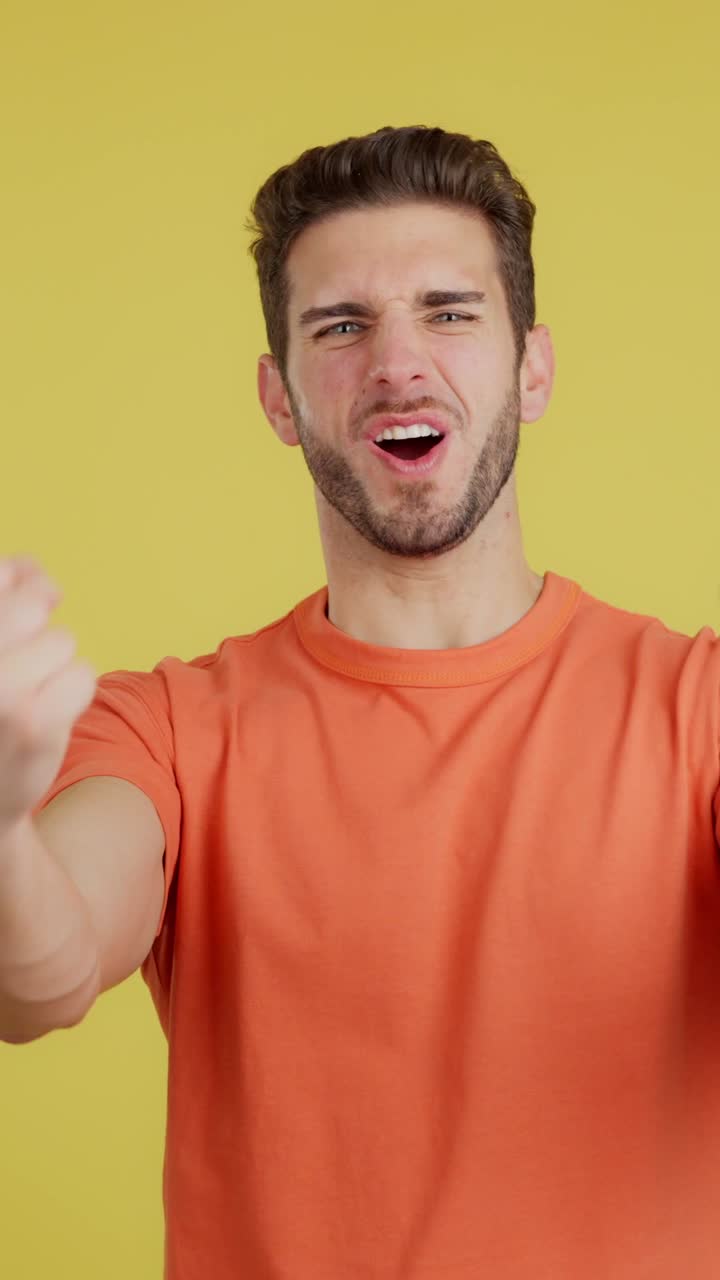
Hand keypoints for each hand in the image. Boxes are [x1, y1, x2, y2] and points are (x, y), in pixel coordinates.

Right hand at [0, 555, 96, 836]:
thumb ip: (3, 597)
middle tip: (25, 667)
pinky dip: (72, 695)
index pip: (2, 577)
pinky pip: (82, 676)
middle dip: (39, 630)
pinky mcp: (34, 722)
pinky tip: (43, 718)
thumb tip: (31, 570)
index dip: (21, 589)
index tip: (16, 628)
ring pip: (62, 642)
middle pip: (35, 605)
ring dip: (54, 668)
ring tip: (24, 701)